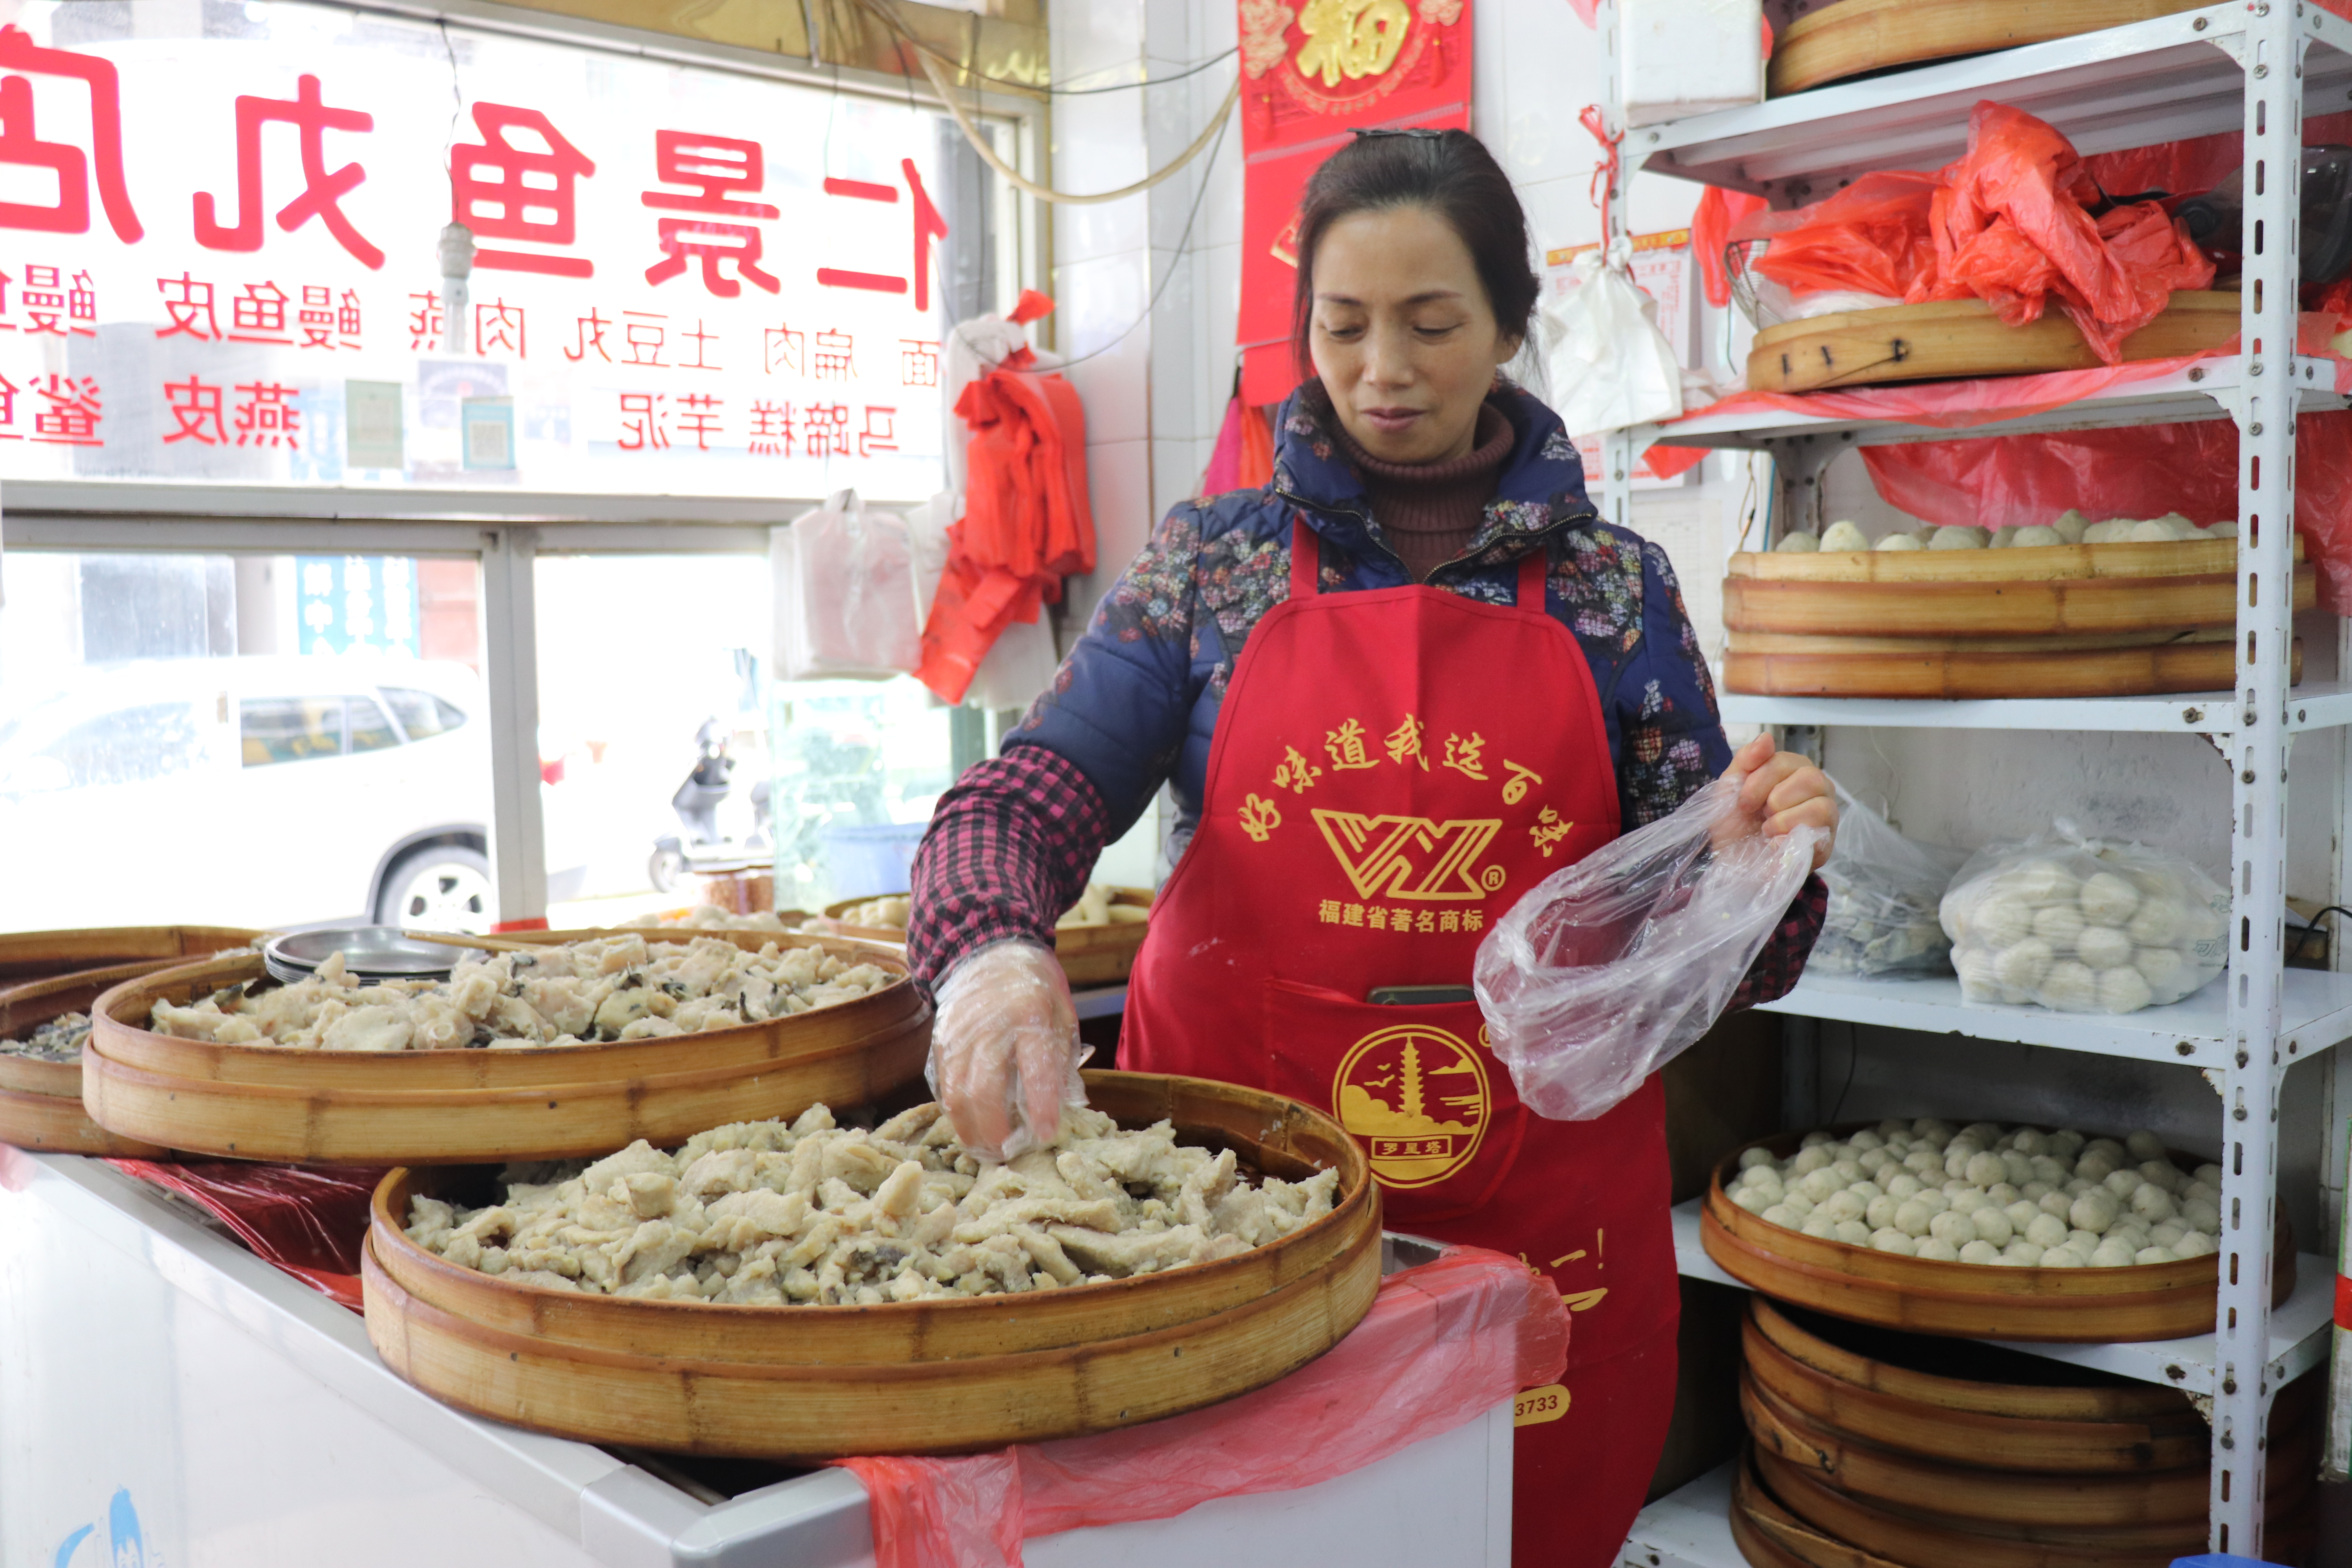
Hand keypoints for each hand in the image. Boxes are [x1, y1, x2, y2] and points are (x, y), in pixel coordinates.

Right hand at [928, 940, 1085, 1161]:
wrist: (988, 949)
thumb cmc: (1034, 986)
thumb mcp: (1062, 1012)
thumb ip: (1062, 1057)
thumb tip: (1064, 1107)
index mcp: (1029, 1015)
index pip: (1035, 1069)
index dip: (1040, 1106)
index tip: (1045, 1135)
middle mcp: (989, 1026)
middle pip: (985, 1089)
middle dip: (996, 1130)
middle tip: (1008, 1153)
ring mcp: (959, 1035)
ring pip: (956, 1093)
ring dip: (970, 1129)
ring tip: (987, 1149)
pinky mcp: (940, 1041)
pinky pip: (943, 1085)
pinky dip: (955, 1111)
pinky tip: (969, 1126)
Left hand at [1718, 733, 1836, 869]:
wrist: (1733, 862)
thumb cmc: (1735, 822)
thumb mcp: (1730, 787)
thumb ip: (1746, 760)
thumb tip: (1767, 737)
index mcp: (1794, 771)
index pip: (1786, 761)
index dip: (1760, 780)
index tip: (1743, 801)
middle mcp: (1817, 790)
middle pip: (1811, 778)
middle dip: (1775, 799)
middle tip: (1760, 815)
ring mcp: (1826, 817)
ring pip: (1820, 807)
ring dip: (1784, 821)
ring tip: (1767, 831)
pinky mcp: (1826, 845)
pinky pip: (1820, 836)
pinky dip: (1791, 840)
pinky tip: (1774, 845)